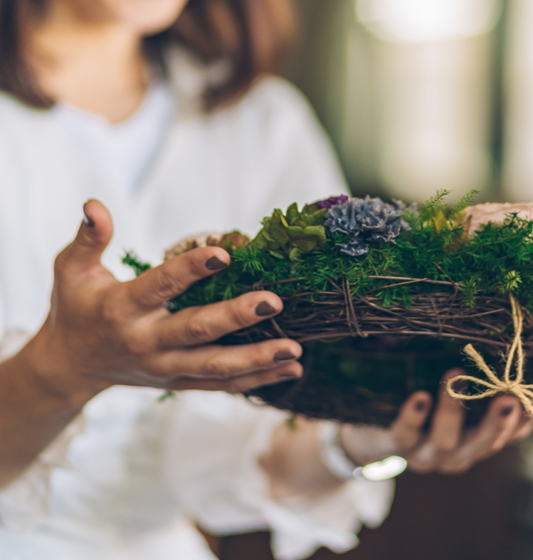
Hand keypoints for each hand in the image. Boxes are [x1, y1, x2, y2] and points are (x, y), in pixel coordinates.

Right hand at [24, 199, 302, 402]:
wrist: (70, 367)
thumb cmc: (75, 307)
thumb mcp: (70, 270)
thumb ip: (88, 239)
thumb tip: (95, 205)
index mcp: (121, 309)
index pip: (161, 285)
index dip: (191, 269)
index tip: (225, 252)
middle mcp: (146, 342)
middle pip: (196, 331)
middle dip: (236, 317)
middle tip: (274, 302)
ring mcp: (165, 368)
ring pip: (215, 367)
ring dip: (257, 359)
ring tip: (294, 349)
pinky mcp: (179, 383)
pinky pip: (222, 385)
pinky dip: (257, 379)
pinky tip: (292, 368)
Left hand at [339, 369, 532, 474]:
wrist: (370, 434)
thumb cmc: (424, 412)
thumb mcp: (459, 406)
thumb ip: (487, 397)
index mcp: (474, 444)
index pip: (507, 437)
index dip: (524, 424)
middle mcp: (453, 455)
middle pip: (481, 446)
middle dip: (497, 424)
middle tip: (509, 398)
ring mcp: (423, 454)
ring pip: (444, 441)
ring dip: (452, 410)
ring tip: (456, 376)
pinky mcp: (393, 445)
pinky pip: (404, 434)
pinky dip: (412, 417)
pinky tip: (419, 396)